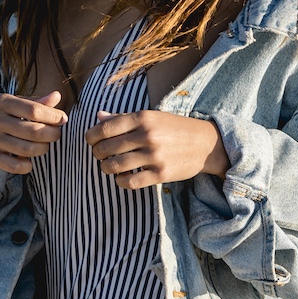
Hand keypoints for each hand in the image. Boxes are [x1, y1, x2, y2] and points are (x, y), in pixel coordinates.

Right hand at [0, 91, 66, 174]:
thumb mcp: (11, 102)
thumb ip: (35, 101)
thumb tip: (57, 97)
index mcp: (3, 102)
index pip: (33, 110)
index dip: (53, 116)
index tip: (63, 119)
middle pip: (33, 131)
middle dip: (52, 134)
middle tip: (56, 134)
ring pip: (26, 149)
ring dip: (43, 149)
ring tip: (44, 145)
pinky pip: (13, 166)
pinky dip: (27, 165)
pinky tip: (30, 160)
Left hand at [88, 110, 228, 189]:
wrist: (206, 144)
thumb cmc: (175, 128)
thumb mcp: (152, 116)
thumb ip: (124, 118)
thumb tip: (98, 117)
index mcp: (143, 117)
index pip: (105, 127)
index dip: (91, 136)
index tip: (91, 141)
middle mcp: (147, 135)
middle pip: (107, 147)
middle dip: (97, 153)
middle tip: (99, 155)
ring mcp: (154, 155)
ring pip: (115, 166)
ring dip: (106, 168)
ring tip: (108, 167)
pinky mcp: (161, 174)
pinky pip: (130, 182)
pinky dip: (120, 181)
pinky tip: (121, 178)